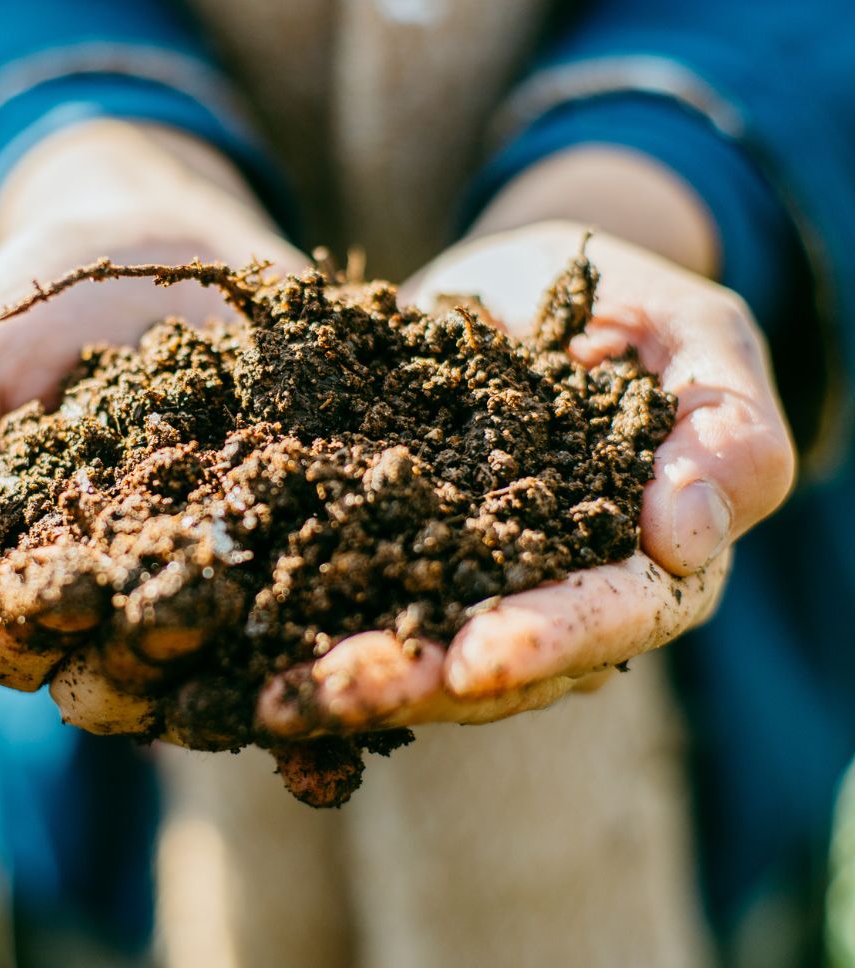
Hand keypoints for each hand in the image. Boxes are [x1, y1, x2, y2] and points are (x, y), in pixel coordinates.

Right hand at [0, 119, 307, 660]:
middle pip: (110, 680)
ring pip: (206, 666)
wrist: (152, 241)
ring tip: (259, 620)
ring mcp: (204, 579)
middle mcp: (112, 600)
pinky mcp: (284, 543)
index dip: (18, 630)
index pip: (2, 642)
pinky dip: (312, 627)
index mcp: (17, 575)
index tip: (61, 590)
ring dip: (229, 658)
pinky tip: (341, 624)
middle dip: (135, 658)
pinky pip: (297, 608)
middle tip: (181, 608)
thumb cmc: (32, 309)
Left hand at [257, 221, 794, 737]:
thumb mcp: (696, 333)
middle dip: (418, 679)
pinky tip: (254, 647)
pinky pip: (367, 597)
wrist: (519, 287)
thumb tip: (686, 540)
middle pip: (503, 659)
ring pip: (425, 646)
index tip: (475, 660)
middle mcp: (564, 592)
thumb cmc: (628, 305)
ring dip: (353, 673)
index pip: (615, 614)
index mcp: (651, 558)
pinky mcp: (406, 552)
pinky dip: (314, 622)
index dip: (552, 640)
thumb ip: (725, 426)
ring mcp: (478, 580)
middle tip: (334, 692)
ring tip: (273, 691)